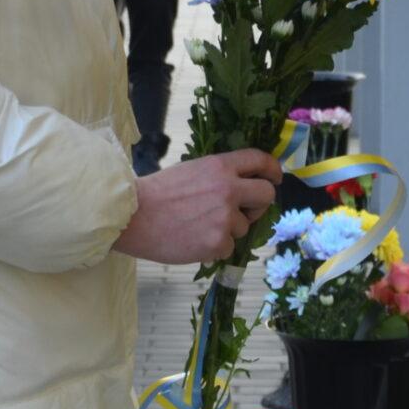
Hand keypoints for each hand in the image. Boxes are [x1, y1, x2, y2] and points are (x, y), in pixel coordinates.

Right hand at [113, 150, 283, 265]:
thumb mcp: (191, 171)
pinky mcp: (218, 242)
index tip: (276, 178)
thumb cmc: (156, 194)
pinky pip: (228, 247)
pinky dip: (214, 247)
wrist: (132, 216)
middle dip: (259, 205)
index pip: (259, 160)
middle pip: (266, 195)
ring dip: (228, 230)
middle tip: (245, 212)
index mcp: (220, 166)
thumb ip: (218, 177)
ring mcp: (225, 217)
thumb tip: (241, 188)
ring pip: (244, 227)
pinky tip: (192, 240)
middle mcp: (228, 189)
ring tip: (198, 227)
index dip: (273, 169)